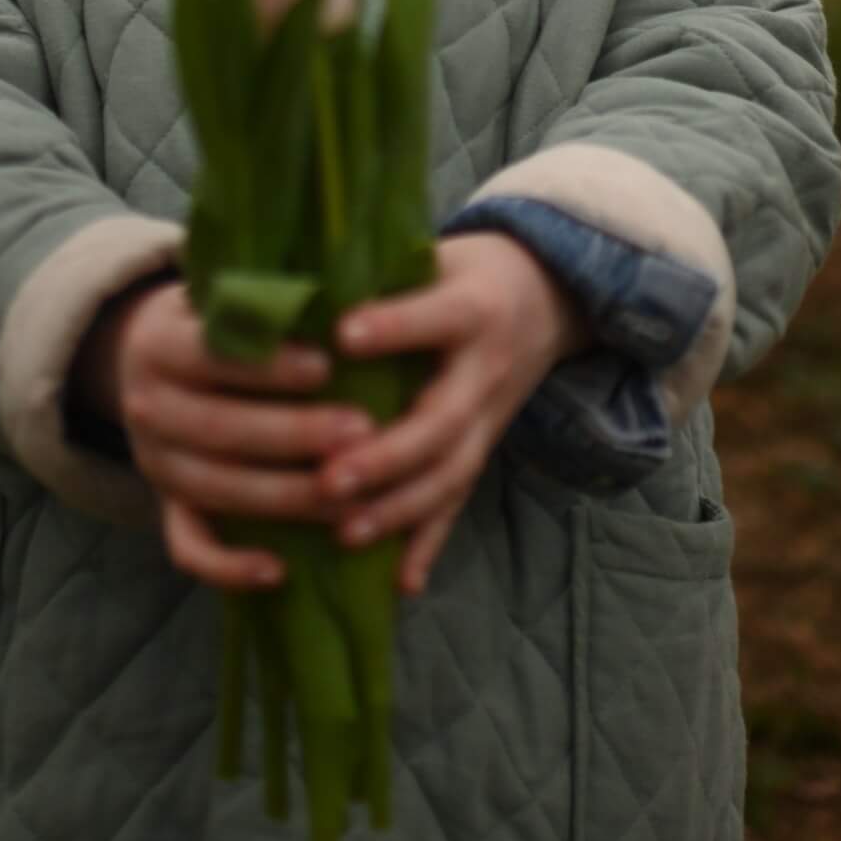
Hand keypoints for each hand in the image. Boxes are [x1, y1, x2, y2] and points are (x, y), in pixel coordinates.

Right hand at [78, 281, 376, 593]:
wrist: (148, 361)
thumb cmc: (215, 320)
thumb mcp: (220, 292)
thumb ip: (260, 294)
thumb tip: (334, 282)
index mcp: (159, 343)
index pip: (212, 355)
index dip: (269, 365)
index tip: (328, 366)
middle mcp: (147, 404)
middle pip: (220, 427)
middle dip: (296, 434)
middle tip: (363, 430)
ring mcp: (154, 461)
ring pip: (215, 489)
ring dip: (285, 497)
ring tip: (350, 492)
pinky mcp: (165, 505)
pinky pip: (188, 547)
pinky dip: (228, 568)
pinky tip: (281, 570)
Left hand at [320, 232, 589, 596]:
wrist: (547, 296)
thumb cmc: (464, 270)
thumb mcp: (435, 256)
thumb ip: (380, 273)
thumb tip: (293, 280)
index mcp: (472, 308)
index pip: (435, 318)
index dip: (393, 327)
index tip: (342, 335)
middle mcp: (486, 370)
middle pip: (443, 420)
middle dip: (387, 456)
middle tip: (328, 479)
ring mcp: (490, 418)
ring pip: (451, 473)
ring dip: (399, 509)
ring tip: (344, 534)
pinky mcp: (485, 449)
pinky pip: (459, 503)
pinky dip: (430, 544)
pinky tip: (400, 585)